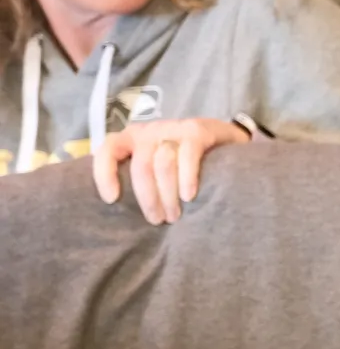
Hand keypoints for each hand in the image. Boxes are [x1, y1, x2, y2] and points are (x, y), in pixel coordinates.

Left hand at [93, 118, 249, 224]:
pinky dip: (187, 178)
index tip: (112, 199)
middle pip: (141, 166)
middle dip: (148, 197)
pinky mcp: (198, 131)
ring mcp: (174, 128)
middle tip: (157, 220)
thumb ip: (139, 176)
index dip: (105, 174)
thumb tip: (115, 205)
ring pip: (162, 163)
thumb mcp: (156, 164)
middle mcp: (150, 131)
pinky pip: (187, 156)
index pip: (108, 150)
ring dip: (167, 194)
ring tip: (174, 215)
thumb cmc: (184, 160)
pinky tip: (189, 196)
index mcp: (133, 138)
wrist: (227, 140)